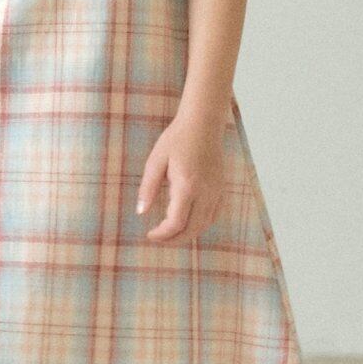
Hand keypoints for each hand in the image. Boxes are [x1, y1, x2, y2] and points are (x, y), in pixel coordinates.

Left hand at [136, 111, 226, 242]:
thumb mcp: (156, 161)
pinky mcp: (221, 188)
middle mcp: (206, 192)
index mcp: (187, 185)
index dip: (162, 234)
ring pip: (205, 225)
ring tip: (170, 233)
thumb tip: (141, 212)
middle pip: (192, 229)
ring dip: (188, 234)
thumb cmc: (176, 139)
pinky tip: (188, 222)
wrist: (203, 124)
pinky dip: (200, 224)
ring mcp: (216, 191)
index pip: (176, 222)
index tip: (150, 235)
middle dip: (174, 239)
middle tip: (158, 238)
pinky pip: (213, 215)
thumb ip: (148, 188)